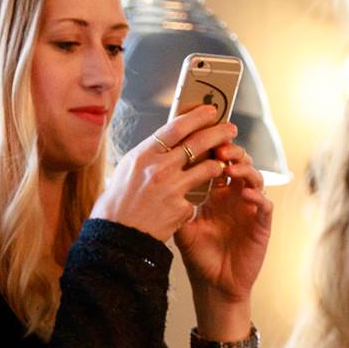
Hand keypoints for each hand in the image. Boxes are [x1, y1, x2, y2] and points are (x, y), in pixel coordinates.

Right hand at [92, 105, 232, 242]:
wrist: (117, 236)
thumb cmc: (118, 202)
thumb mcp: (128, 169)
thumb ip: (150, 155)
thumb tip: (170, 141)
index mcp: (144, 155)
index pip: (175, 128)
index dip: (196, 117)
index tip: (210, 111)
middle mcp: (159, 168)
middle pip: (197, 143)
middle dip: (218, 133)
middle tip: (231, 129)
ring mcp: (172, 188)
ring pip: (207, 169)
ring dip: (217, 165)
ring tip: (222, 165)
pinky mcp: (182, 209)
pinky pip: (196, 198)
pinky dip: (194, 199)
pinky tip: (185, 204)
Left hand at [175, 137, 273, 309]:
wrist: (214, 284)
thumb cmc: (199, 255)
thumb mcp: (182, 226)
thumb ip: (177, 204)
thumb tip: (160, 180)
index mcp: (217, 194)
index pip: (219, 163)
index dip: (213, 149)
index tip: (202, 139)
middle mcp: (235, 197)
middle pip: (239, 163)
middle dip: (232, 152)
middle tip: (219, 148)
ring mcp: (250, 209)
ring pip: (255, 178)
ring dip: (245, 169)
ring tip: (231, 168)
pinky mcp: (261, 224)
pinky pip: (265, 204)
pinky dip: (257, 196)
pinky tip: (245, 194)